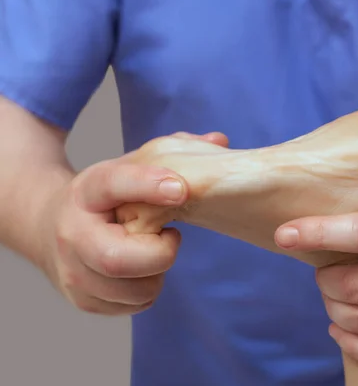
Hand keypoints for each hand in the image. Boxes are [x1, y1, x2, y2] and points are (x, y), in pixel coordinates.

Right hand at [38, 132, 227, 315]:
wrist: (49, 228)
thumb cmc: (105, 197)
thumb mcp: (127, 167)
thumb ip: (171, 153)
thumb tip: (220, 139)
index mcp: (87, 191)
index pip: (112, 184)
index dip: (147, 185)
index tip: (181, 187)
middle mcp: (72, 234)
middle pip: (118, 260)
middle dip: (160, 254)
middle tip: (171, 236)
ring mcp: (73, 272)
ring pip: (133, 289)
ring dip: (157, 273)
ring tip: (153, 251)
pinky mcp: (83, 300)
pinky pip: (133, 305)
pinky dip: (148, 290)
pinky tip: (141, 270)